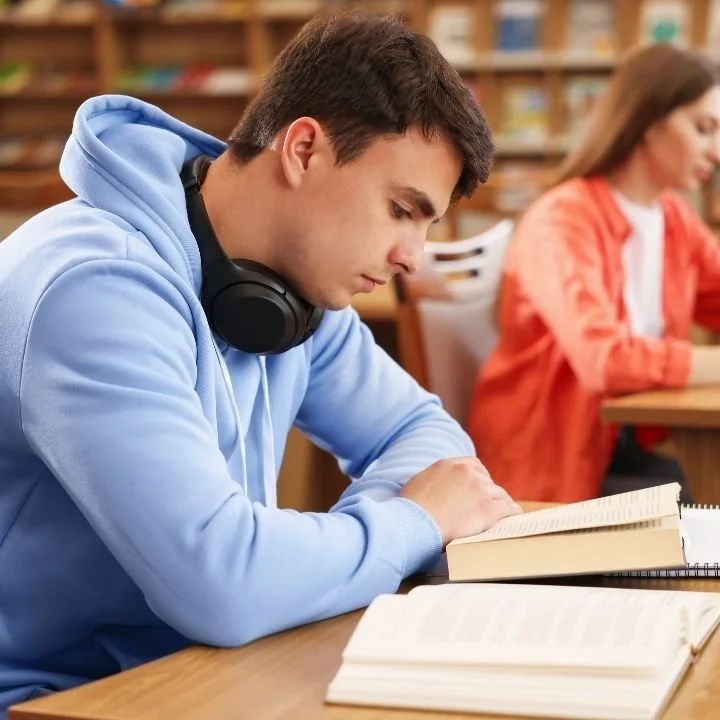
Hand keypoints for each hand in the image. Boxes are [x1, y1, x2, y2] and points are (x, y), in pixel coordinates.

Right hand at [400, 456, 521, 545]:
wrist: (415, 522)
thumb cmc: (411, 509)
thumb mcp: (418, 483)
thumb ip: (434, 480)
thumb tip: (434, 487)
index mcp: (449, 465)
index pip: (474, 465)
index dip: (479, 478)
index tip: (479, 488)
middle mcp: (468, 473)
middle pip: (488, 482)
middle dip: (488, 494)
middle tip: (487, 507)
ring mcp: (480, 490)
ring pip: (500, 495)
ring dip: (500, 505)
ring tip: (503, 516)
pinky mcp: (489, 509)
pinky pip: (509, 509)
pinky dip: (512, 514)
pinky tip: (512, 519)